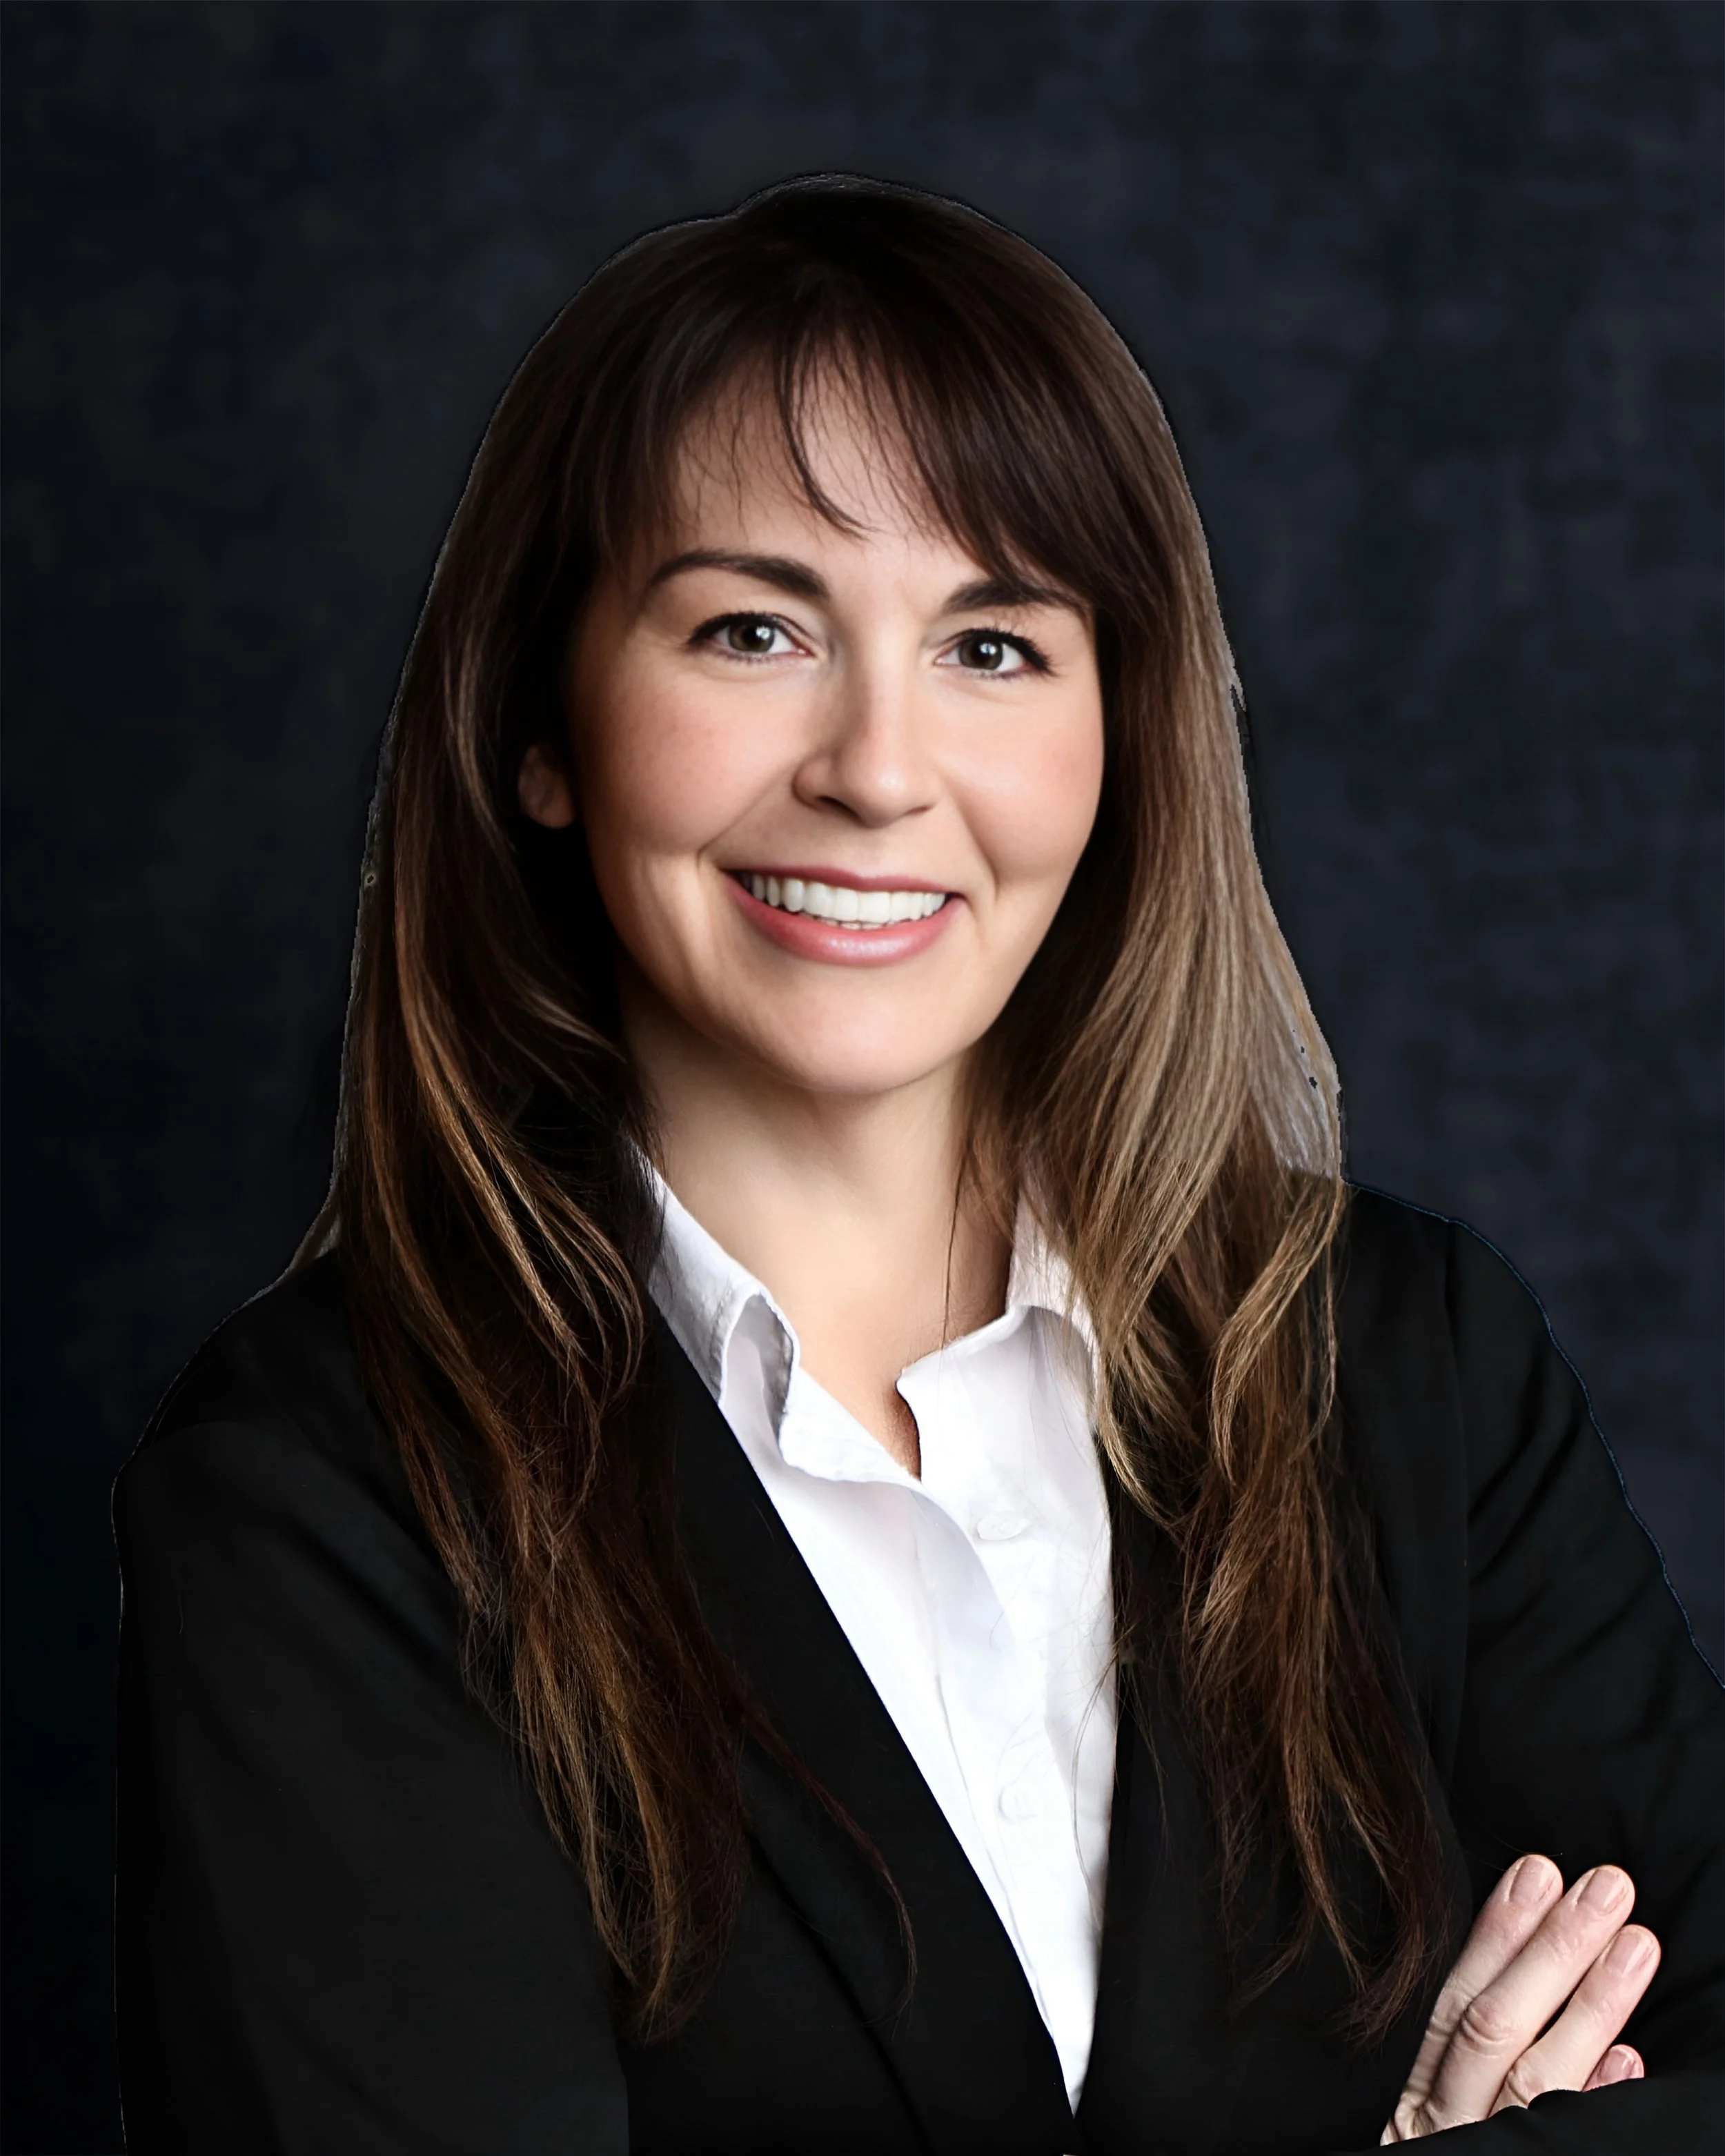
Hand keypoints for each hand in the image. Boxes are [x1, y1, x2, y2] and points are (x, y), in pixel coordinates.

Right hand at [1381, 1855, 1659, 2139]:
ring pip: (1538, 2077)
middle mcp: (1449, 2122)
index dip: (1497, 1935)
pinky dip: (1595, 2096)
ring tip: (1638, 1944)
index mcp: (1419, 2095)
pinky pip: (1566, 2138)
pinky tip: (1631, 2057)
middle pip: (1496, 2025)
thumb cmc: (1446, 2147)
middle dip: (1554, 1949)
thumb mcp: (1431, 2106)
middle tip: (1609, 1887)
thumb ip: (1461, 2048)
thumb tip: (1522, 1947)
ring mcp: (1490, 2153)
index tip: (1540, 1872)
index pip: (1457, 1999)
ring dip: (1590, 2006)